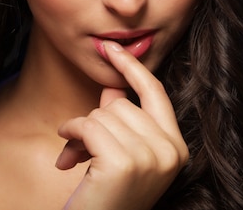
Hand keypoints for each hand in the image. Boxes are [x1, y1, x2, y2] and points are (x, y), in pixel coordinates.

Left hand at [55, 41, 188, 209]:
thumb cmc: (106, 197)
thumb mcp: (120, 155)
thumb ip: (122, 122)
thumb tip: (113, 91)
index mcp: (176, 148)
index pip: (155, 94)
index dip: (133, 68)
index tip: (112, 48)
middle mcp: (171, 152)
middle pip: (122, 105)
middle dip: (94, 122)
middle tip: (79, 147)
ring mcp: (150, 158)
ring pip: (103, 115)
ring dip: (81, 132)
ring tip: (75, 158)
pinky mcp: (124, 163)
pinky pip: (89, 126)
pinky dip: (72, 136)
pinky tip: (66, 157)